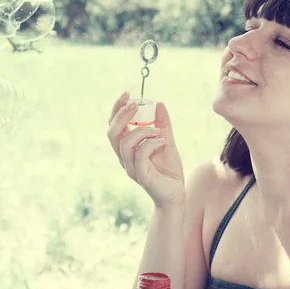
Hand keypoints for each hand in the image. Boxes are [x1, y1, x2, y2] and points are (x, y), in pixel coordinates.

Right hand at [107, 92, 185, 209]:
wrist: (177, 194)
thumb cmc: (168, 169)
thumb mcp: (167, 141)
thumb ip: (162, 124)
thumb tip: (158, 103)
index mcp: (127, 148)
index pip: (113, 126)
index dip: (117, 109)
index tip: (127, 94)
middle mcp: (124, 158)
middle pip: (112, 133)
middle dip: (122, 115)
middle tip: (136, 104)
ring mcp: (131, 168)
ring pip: (125, 143)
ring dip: (142, 131)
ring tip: (158, 131)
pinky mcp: (142, 176)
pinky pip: (140, 155)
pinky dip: (151, 143)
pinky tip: (162, 142)